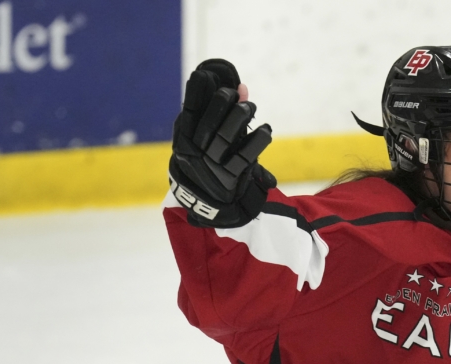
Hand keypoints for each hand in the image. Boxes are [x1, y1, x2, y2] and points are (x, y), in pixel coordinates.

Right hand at [169, 59, 275, 227]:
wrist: (209, 203)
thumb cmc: (208, 163)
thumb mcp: (206, 140)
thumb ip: (220, 115)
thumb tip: (242, 88)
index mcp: (184, 141)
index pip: (189, 113)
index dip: (195, 93)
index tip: (204, 74)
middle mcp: (196, 154)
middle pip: (209, 123)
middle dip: (221, 103)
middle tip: (234, 91)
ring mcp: (213, 167)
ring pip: (226, 137)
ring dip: (240, 117)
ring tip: (251, 106)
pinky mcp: (231, 179)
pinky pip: (245, 157)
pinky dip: (258, 140)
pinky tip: (266, 129)